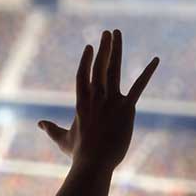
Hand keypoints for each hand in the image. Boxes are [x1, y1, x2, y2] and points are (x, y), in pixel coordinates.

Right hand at [41, 29, 159, 172]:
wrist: (93, 163)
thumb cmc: (79, 154)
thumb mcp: (62, 139)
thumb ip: (51, 129)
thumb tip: (39, 124)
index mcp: (82, 102)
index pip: (83, 75)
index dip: (86, 60)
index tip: (90, 47)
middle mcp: (96, 97)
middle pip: (99, 66)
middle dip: (104, 48)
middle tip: (108, 32)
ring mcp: (111, 100)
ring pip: (114, 69)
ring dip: (117, 50)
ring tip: (118, 34)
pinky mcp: (126, 108)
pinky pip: (139, 86)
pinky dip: (148, 72)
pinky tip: (156, 60)